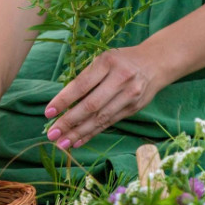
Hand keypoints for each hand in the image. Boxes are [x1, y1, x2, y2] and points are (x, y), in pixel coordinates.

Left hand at [45, 46, 165, 149]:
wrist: (156, 63)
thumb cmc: (122, 60)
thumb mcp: (104, 60)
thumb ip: (86, 79)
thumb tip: (63, 105)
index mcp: (107, 62)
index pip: (81, 85)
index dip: (63, 100)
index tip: (48, 113)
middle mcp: (120, 79)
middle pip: (91, 105)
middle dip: (69, 122)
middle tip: (52, 134)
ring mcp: (129, 95)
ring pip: (100, 118)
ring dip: (79, 133)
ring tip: (62, 143)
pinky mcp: (133, 108)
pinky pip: (109, 123)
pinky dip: (92, 133)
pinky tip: (79, 141)